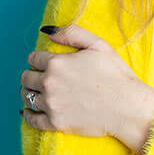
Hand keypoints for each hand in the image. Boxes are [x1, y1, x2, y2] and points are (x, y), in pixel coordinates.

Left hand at [21, 24, 153, 138]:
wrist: (128, 108)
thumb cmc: (117, 75)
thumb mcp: (98, 45)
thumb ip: (71, 33)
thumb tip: (47, 31)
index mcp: (57, 63)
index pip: (33, 58)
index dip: (39, 59)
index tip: (45, 64)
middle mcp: (49, 83)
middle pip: (26, 77)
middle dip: (32, 75)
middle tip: (40, 78)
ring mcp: (51, 104)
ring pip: (26, 96)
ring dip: (29, 93)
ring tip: (37, 93)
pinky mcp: (55, 123)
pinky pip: (31, 119)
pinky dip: (28, 114)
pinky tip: (30, 111)